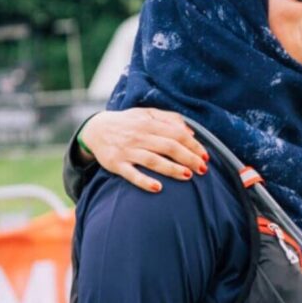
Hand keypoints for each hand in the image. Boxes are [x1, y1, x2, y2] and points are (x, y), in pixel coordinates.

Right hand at [80, 108, 207, 192]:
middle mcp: (139, 136)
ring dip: (172, 169)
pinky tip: (158, 188)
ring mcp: (127, 151)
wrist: (96, 129)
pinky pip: (131, 174)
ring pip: (153, 160)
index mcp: (149, 124)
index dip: (193, 145)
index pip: (176, 134)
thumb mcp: (147, 114)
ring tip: (188, 176)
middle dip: (188, 158)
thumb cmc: (128, 123)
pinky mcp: (116, 164)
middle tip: (203, 169)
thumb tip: (191, 131)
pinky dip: (144, 181)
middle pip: (169, 147)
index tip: (206, 156)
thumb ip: (169, 119)